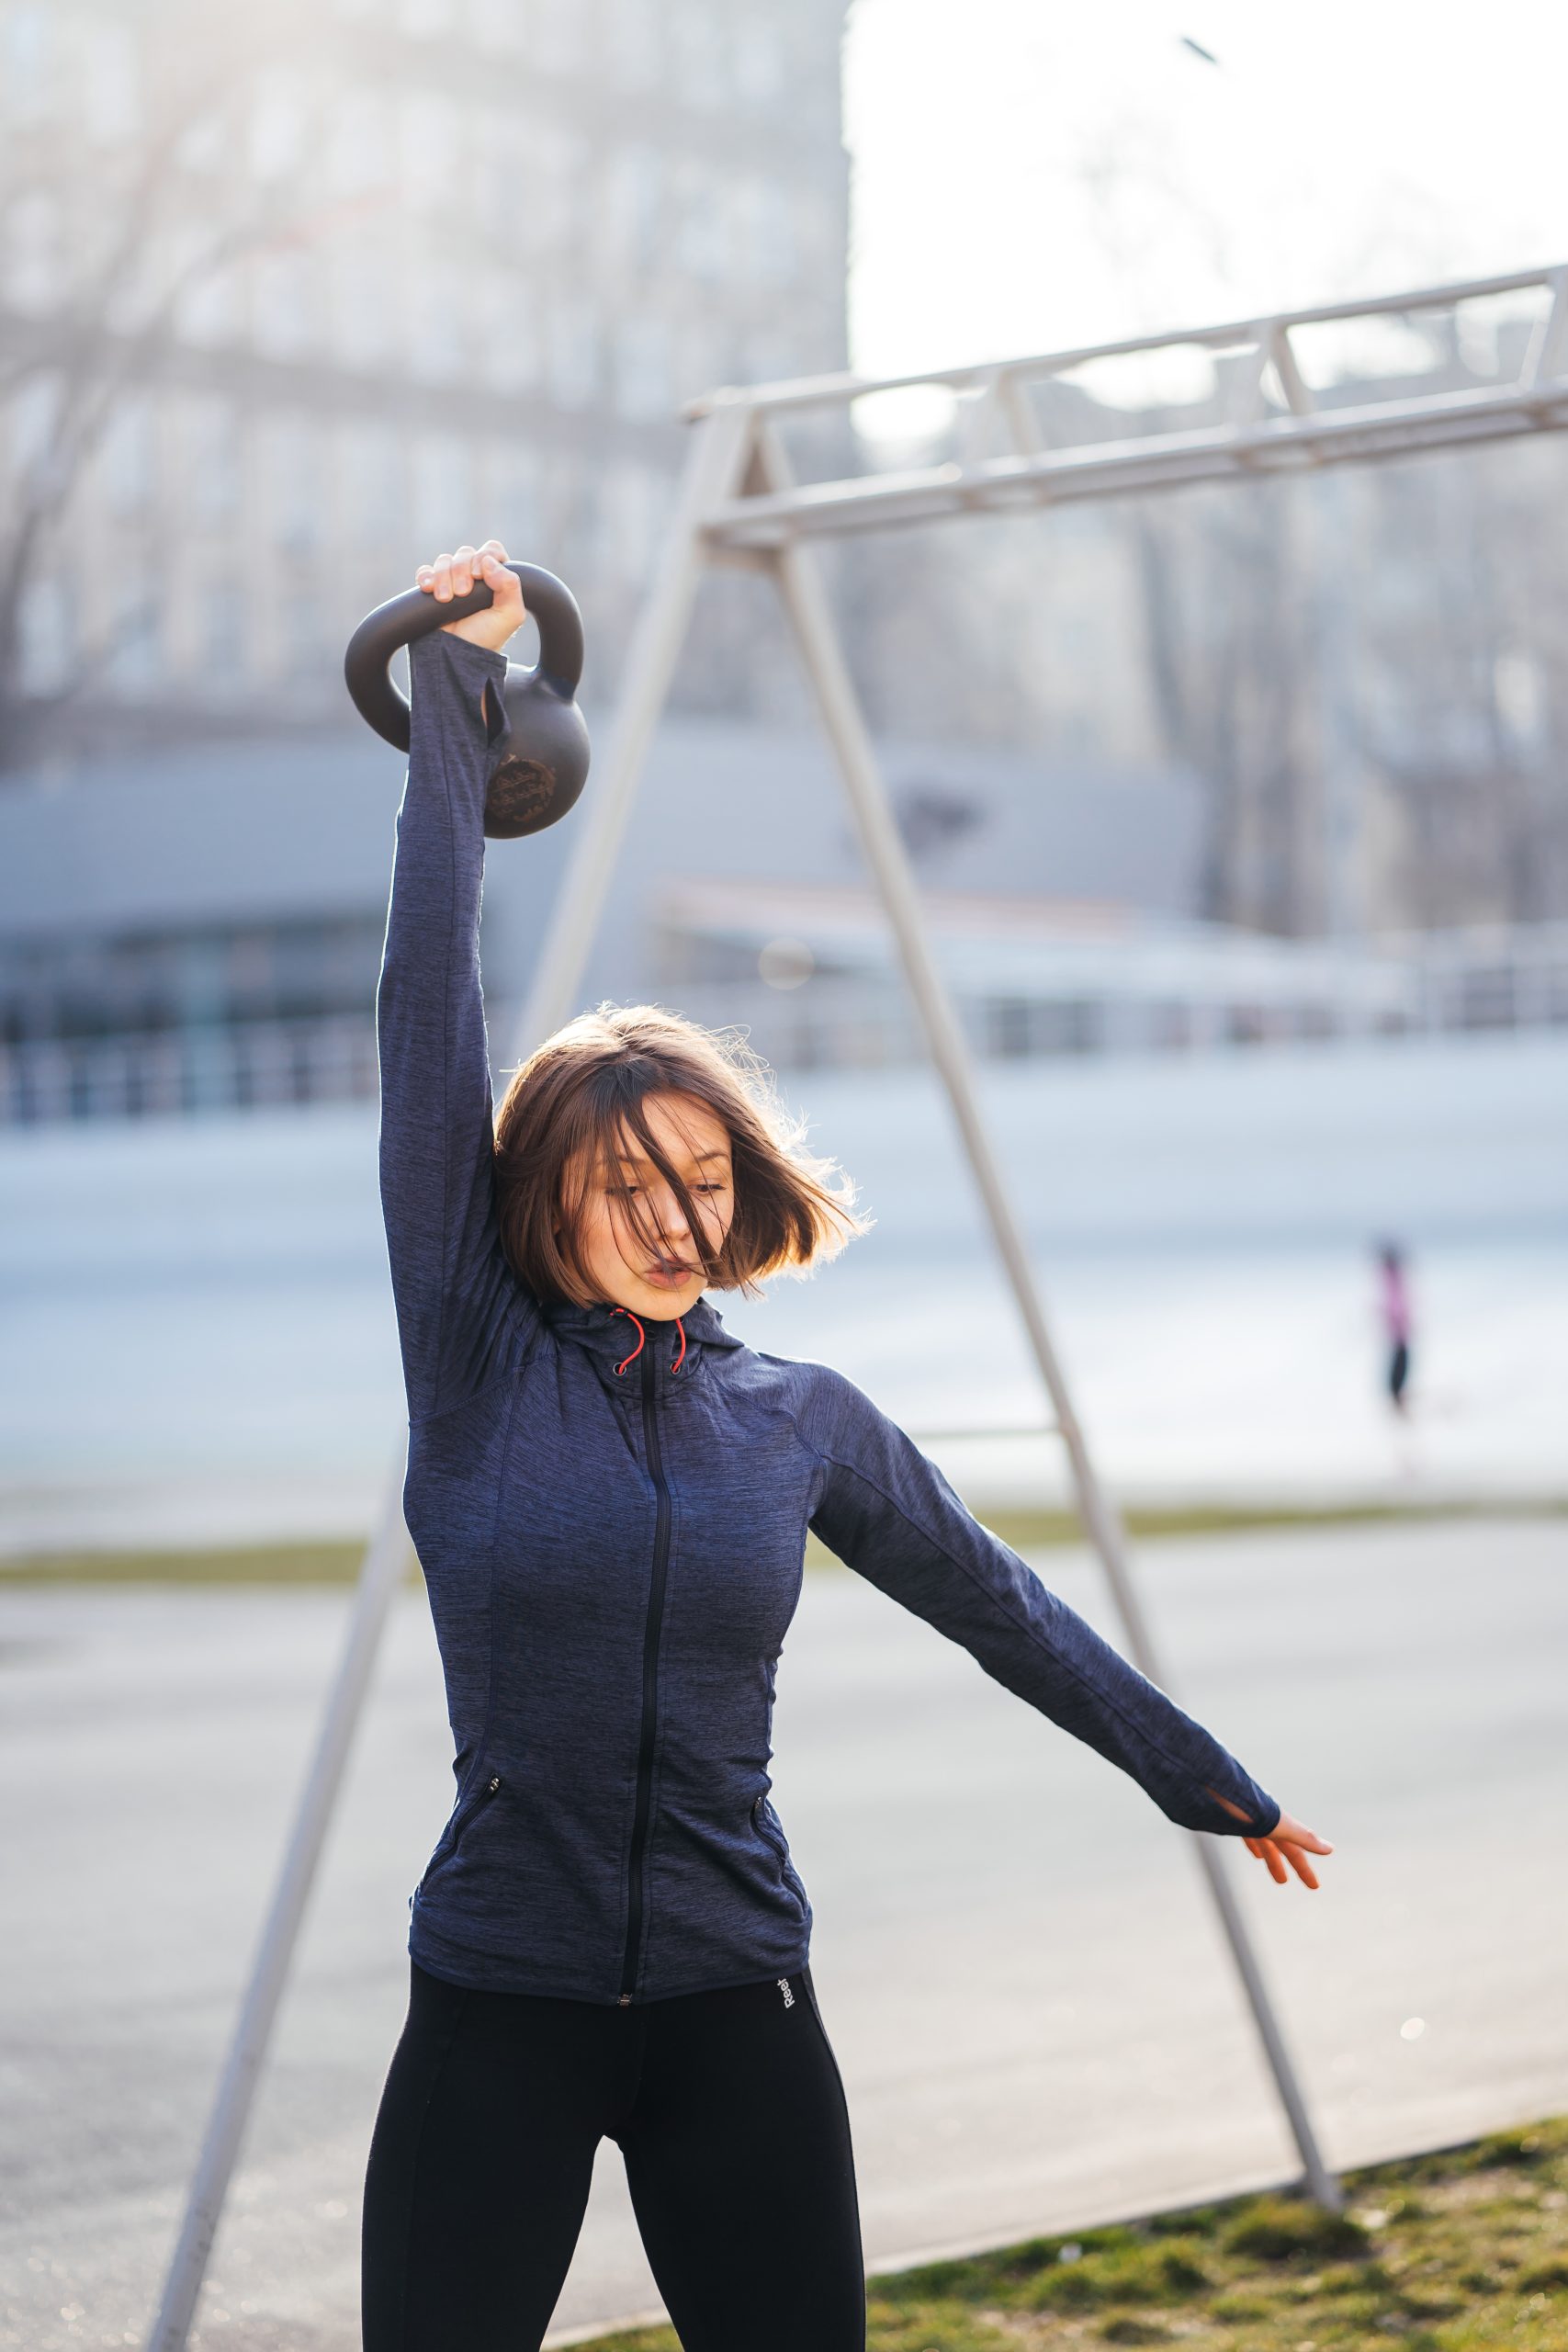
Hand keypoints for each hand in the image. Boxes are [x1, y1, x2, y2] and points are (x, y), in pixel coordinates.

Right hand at [414, 540, 525, 653]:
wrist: (458, 655)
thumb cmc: (487, 637)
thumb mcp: (510, 615)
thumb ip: (510, 585)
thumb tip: (488, 561)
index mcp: (496, 578)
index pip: (491, 550)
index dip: (484, 556)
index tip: (479, 576)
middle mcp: (474, 576)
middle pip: (466, 553)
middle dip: (462, 570)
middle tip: (463, 594)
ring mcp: (452, 581)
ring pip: (444, 560)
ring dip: (444, 576)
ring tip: (445, 599)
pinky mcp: (432, 588)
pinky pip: (426, 571)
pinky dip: (426, 576)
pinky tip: (428, 589)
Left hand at [1210, 1790, 1331, 1888]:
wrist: (1213, 1785)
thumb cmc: (1246, 1806)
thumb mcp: (1278, 1824)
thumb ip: (1303, 1837)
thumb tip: (1330, 1849)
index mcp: (1277, 1824)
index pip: (1295, 1851)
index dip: (1304, 1869)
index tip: (1314, 1886)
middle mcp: (1265, 1820)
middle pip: (1279, 1847)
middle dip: (1282, 1864)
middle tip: (1283, 1882)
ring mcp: (1248, 1818)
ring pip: (1264, 1841)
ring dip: (1270, 1857)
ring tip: (1275, 1872)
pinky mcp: (1231, 1817)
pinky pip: (1246, 1833)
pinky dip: (1254, 1844)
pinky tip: (1254, 1851)